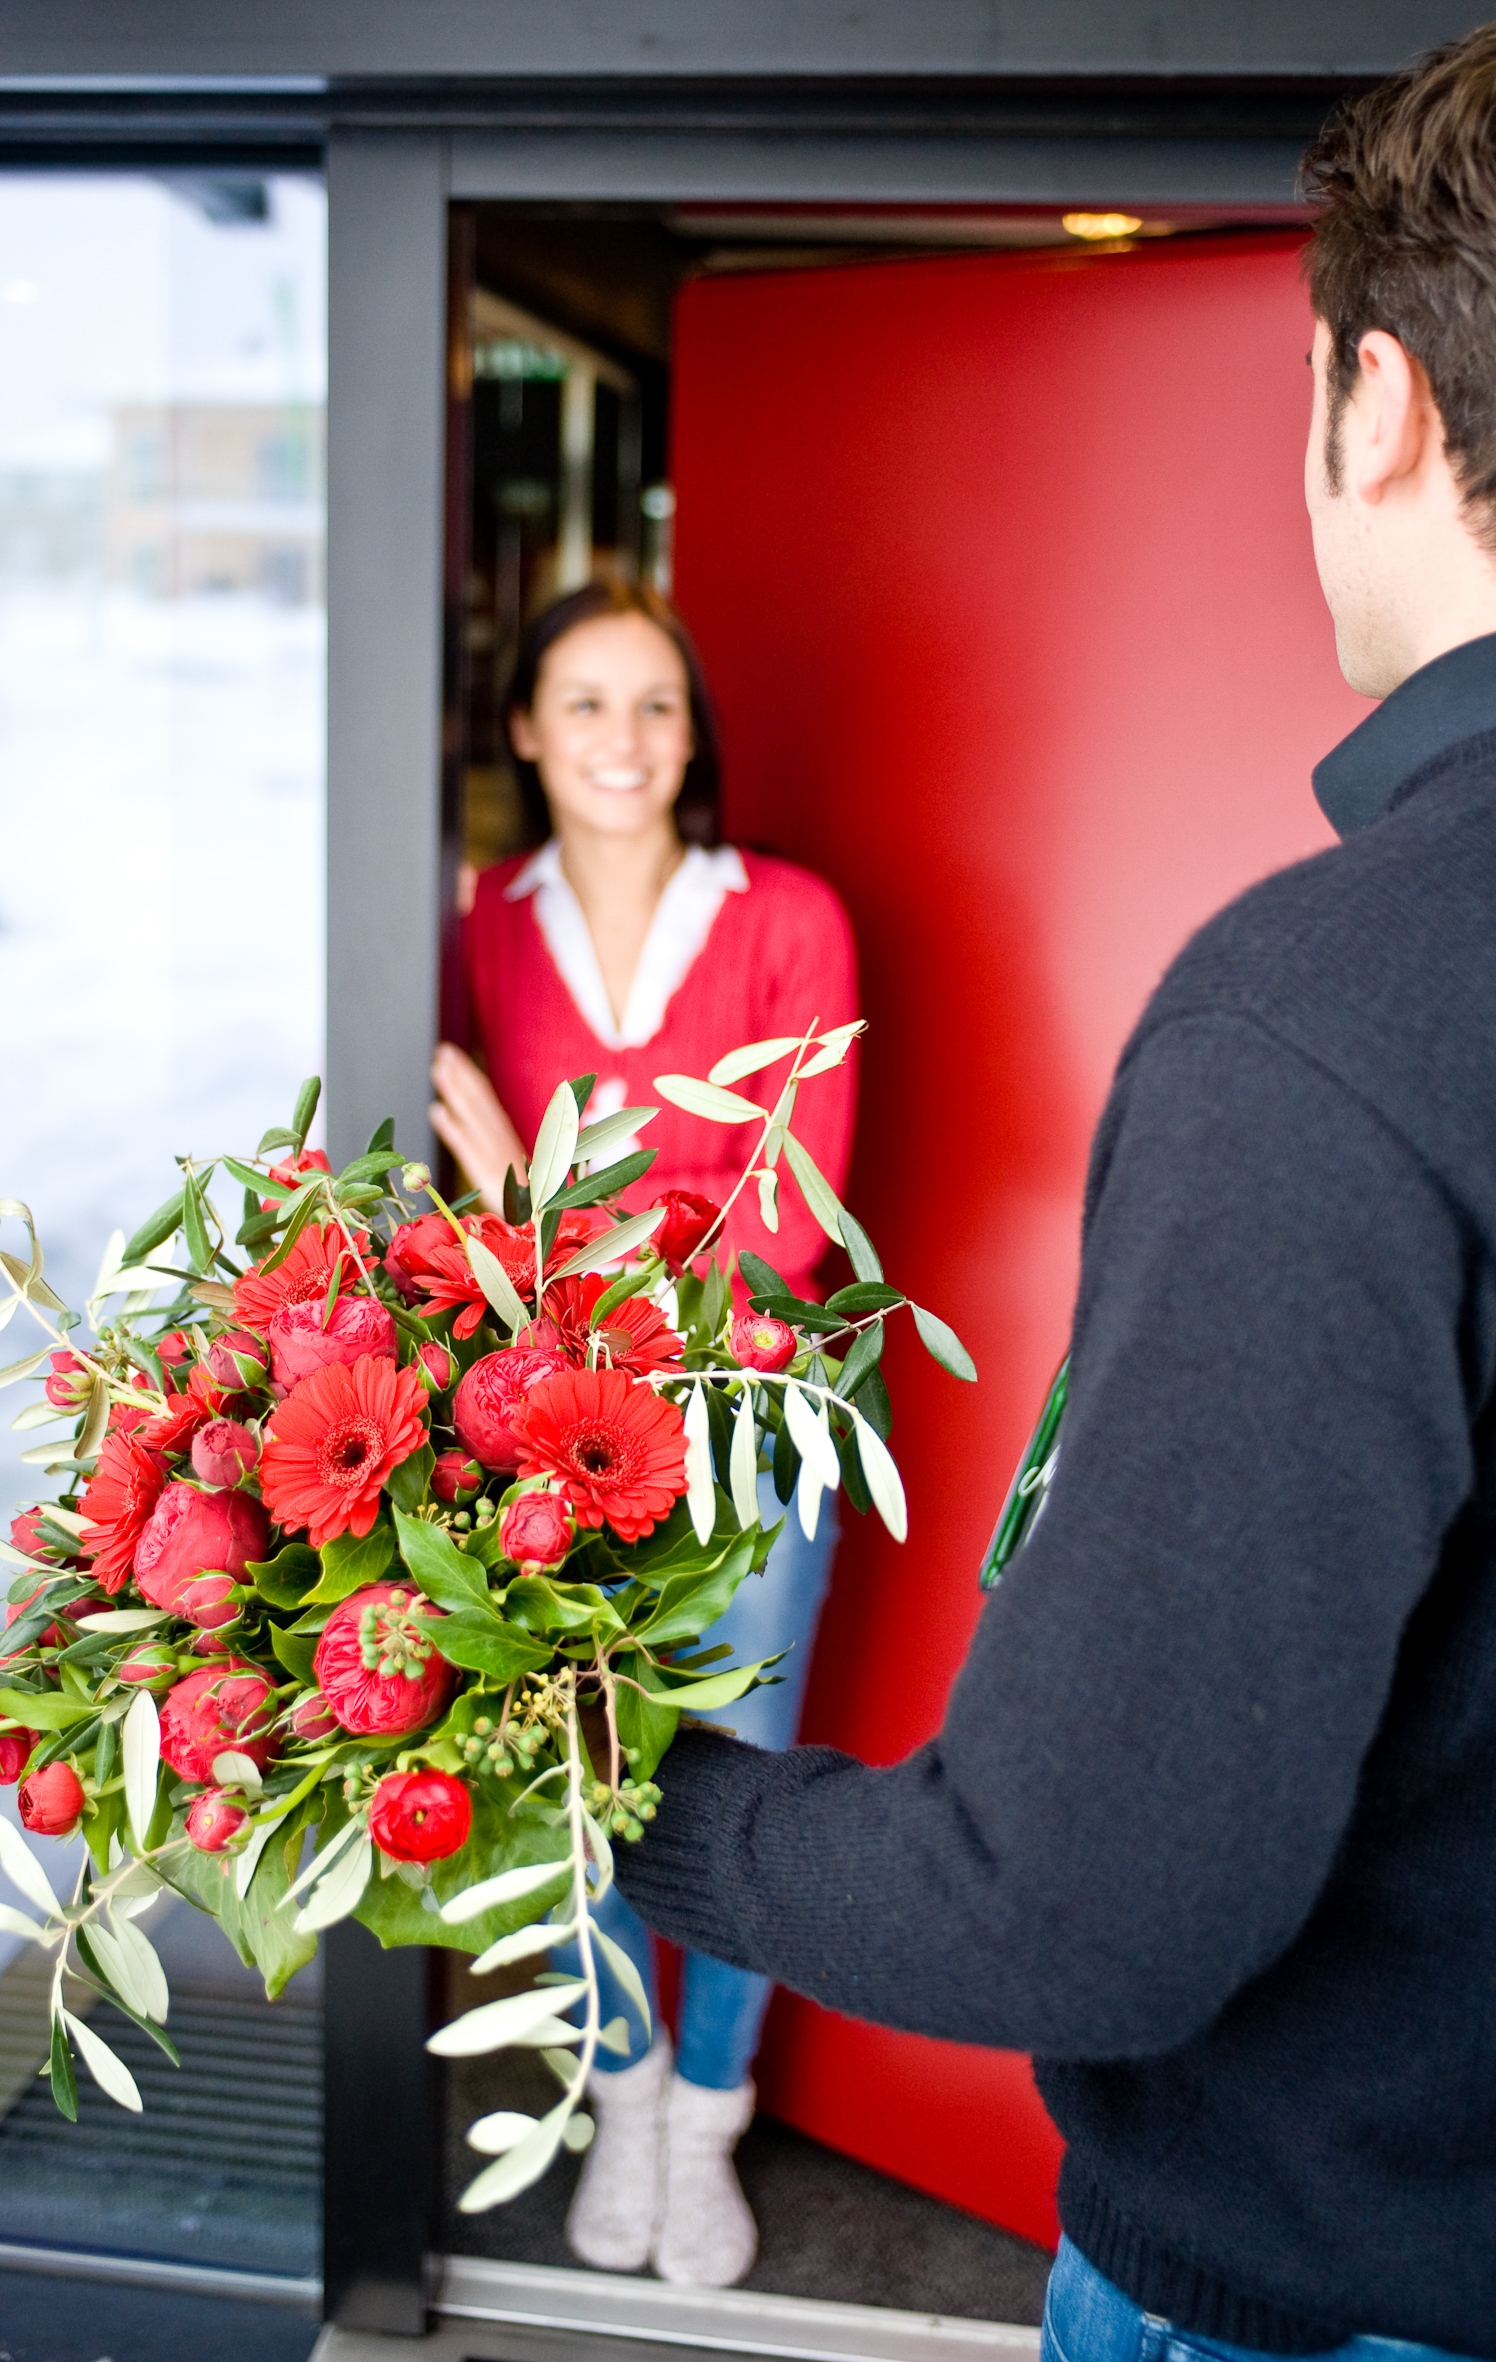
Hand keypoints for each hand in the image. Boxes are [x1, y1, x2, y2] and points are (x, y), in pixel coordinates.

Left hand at [430, 1043, 527, 1212]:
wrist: (540, 1220)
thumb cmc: (522, 1197)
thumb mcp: (510, 1166)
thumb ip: (492, 1146)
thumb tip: (462, 1122)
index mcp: (505, 1135)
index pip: (484, 1098)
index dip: (467, 1075)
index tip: (451, 1055)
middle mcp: (500, 1138)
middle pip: (478, 1100)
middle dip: (460, 1074)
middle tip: (442, 1050)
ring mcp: (492, 1153)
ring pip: (472, 1115)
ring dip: (455, 1090)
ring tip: (438, 1069)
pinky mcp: (485, 1172)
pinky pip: (467, 1146)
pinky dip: (452, 1127)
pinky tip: (436, 1111)